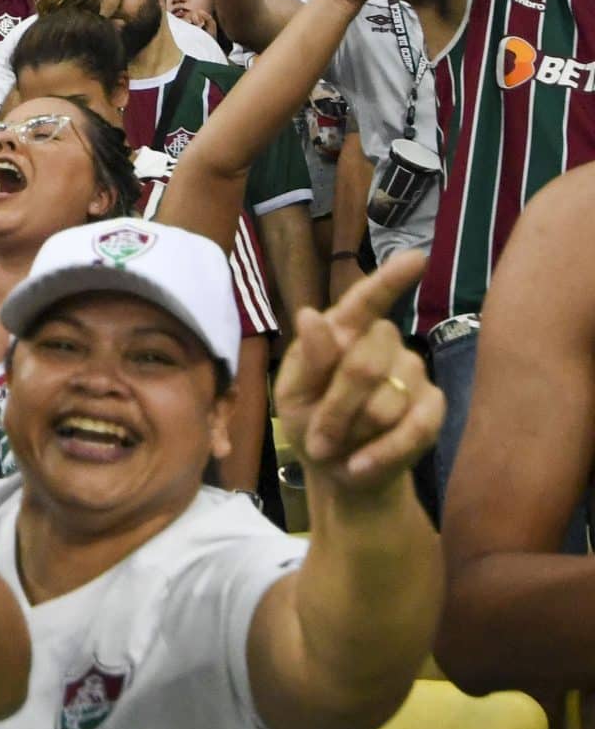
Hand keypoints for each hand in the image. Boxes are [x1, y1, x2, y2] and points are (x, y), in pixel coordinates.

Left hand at [274, 251, 441, 491]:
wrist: (340, 470)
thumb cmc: (312, 422)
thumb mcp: (293, 394)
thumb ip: (308, 359)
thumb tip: (312, 314)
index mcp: (344, 330)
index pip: (366, 300)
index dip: (390, 280)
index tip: (416, 258)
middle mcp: (384, 342)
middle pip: (364, 366)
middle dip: (334, 410)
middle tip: (316, 438)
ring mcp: (413, 373)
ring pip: (385, 404)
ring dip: (352, 434)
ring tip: (339, 447)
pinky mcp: (434, 408)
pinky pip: (413, 429)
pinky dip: (380, 454)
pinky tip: (359, 465)